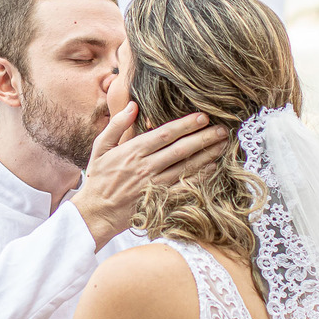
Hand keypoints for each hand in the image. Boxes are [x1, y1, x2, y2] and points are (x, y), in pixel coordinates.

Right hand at [71, 102, 228, 248]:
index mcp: (132, 151)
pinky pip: (184, 188)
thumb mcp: (100, 147)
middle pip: (180, 149)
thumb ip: (117, 124)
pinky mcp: (159, 201)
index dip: (186, 124)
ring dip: (207, 155)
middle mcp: (145, 167)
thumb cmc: (99, 179)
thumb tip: (133, 105)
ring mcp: (154, 185)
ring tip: (222, 145)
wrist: (96, 213)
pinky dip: (200, 178)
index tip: (203, 116)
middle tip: (222, 129)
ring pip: (186, 167)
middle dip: (203, 138)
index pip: (165, 134)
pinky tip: (212, 168)